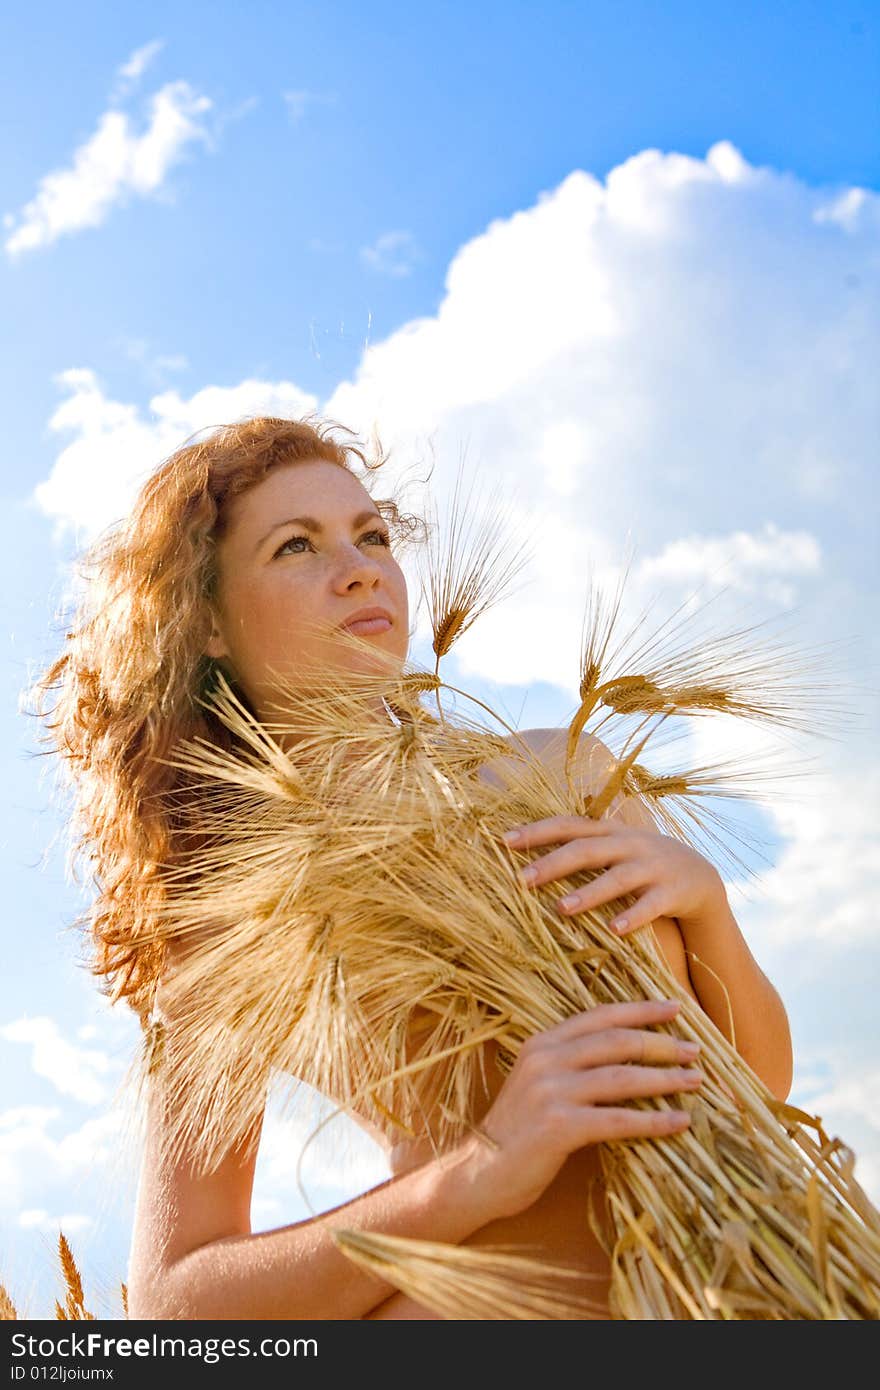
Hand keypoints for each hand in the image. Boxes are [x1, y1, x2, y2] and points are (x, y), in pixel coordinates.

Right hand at [470, 999, 701, 1220]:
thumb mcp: (539, 1083)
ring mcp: (550, 1091)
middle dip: (661, 1044)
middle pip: (616, 1041)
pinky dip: (653, 1121)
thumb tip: (630, 1058)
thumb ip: (572, 1064)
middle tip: (694, 1050)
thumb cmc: (518, 1130)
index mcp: (541, 1042)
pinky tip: (678, 1122)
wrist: (479, 1171)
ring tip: (695, 1081)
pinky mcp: (558, 1126)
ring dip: (665, 1079)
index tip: (675, 1009)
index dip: (640, 1010)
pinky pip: (617, 1120)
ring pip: (622, 1078)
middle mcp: (545, 1059)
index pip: (599, 1016)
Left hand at [501, 814, 725, 935]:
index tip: (504, 842)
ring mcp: (651, 867)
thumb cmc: (640, 862)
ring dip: (589, 893)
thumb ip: (579, 845)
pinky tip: (614, 930)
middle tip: (522, 879)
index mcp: (609, 831)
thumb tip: (525, 854)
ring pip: (617, 878)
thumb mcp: (613, 846)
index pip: (568, 825)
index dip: (537, 832)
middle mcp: (628, 844)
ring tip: (561, 909)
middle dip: (554, 864)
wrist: (699, 875)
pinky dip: (632, 917)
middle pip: (587, 850)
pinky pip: (650, 905)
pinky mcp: (671, 892)